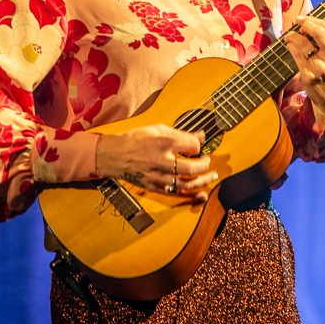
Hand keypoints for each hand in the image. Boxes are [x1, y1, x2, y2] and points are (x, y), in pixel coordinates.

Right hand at [94, 124, 218, 201]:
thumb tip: (201, 136)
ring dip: (201, 182)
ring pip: (184, 184)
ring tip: (210, 177)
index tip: (197, 147)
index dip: (198, 146)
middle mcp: (160, 161)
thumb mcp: (158, 129)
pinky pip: (174, 193)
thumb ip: (181, 133)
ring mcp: (156, 176)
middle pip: (190, 168)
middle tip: (208, 162)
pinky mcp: (152, 186)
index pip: (191, 146)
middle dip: (204, 166)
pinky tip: (198, 191)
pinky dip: (188, 193)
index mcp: (162, 143)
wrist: (114, 155)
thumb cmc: (136, 140)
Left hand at [282, 15, 324, 126]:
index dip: (315, 20)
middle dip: (305, 23)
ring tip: (290, 35)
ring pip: (304, 44)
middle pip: (318, 32)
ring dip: (294, 36)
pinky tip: (290, 45)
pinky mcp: (309, 77)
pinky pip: (297, 57)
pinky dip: (291, 47)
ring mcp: (322, 68)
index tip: (306, 19)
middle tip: (298, 22)